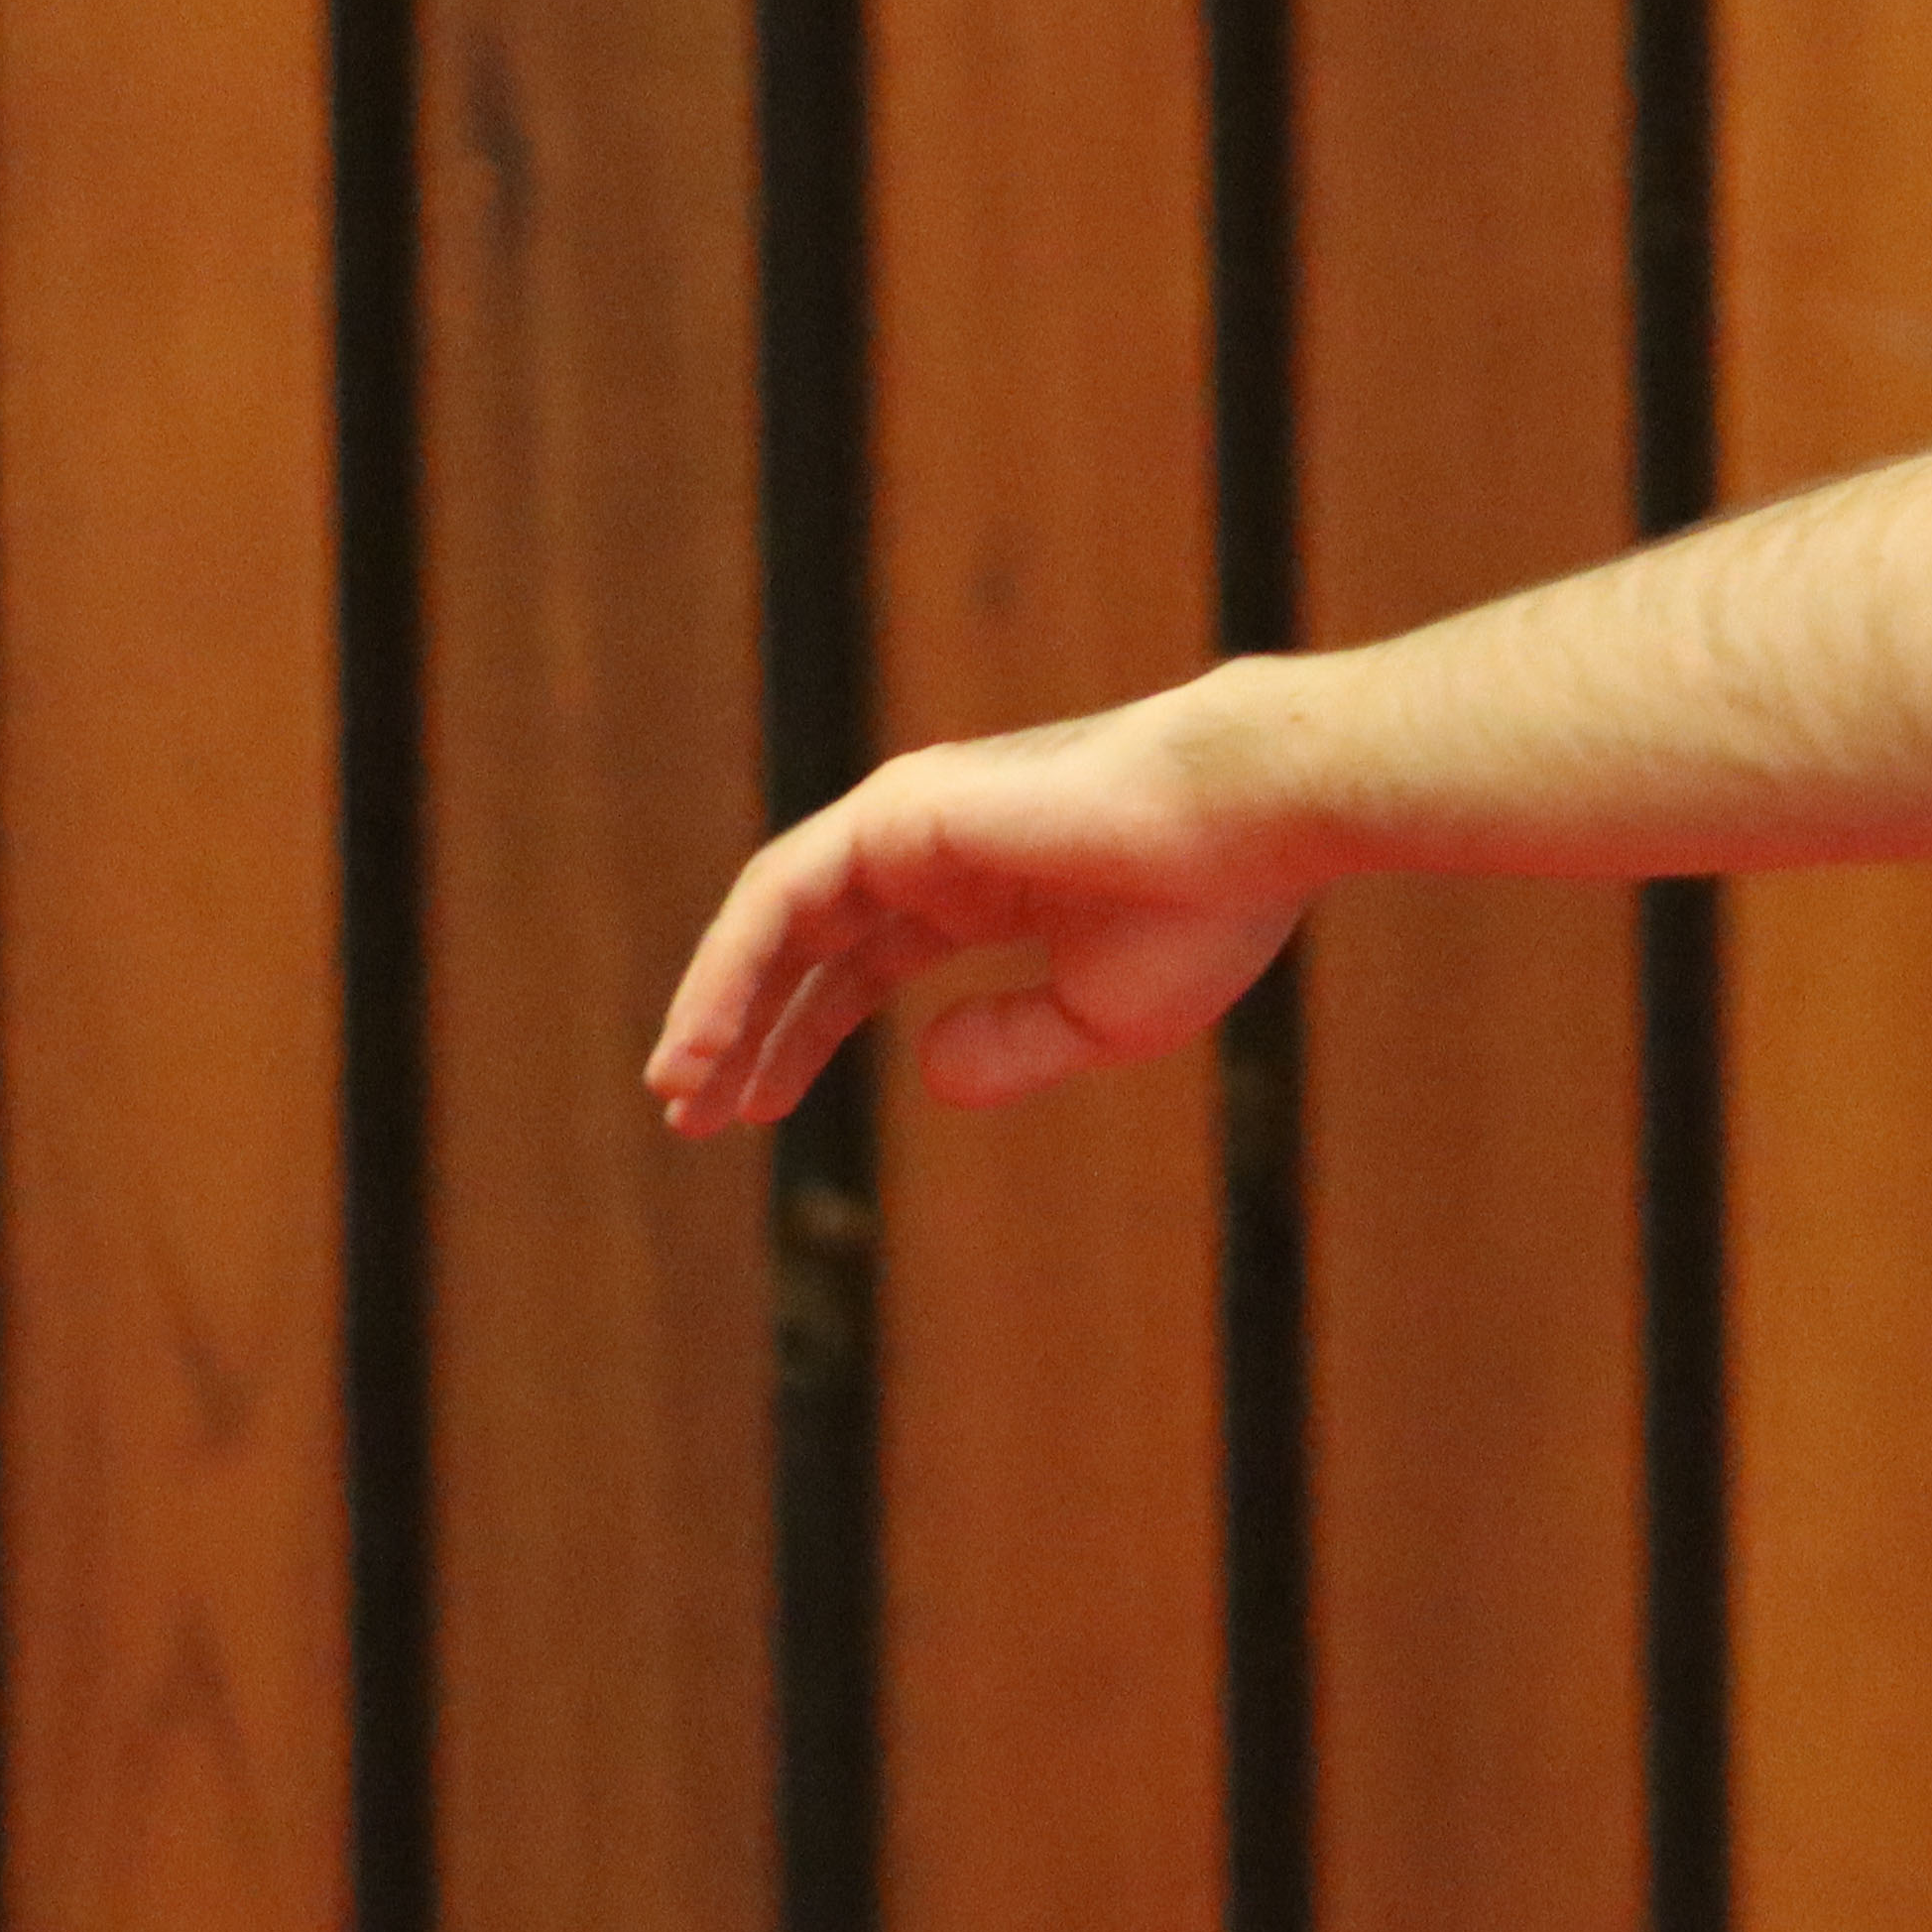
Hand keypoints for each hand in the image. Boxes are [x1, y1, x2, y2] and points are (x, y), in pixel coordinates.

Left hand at [644, 685, 1310, 1137]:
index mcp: (981, 888)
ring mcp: (905, 820)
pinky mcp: (895, 812)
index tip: (751, 1114)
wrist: (1252, 817)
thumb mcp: (1099, 1018)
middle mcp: (928, 848)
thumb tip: (925, 1073)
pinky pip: (782, 895)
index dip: (799, 1038)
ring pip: (776, 919)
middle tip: (694, 1118)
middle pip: (804, 946)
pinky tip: (704, 1043)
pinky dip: (730, 968)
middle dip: (744, 1031)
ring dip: (717, 1006)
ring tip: (679, 1095)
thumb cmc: (1204, 908)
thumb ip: (1009, 1047)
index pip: (858, 966)